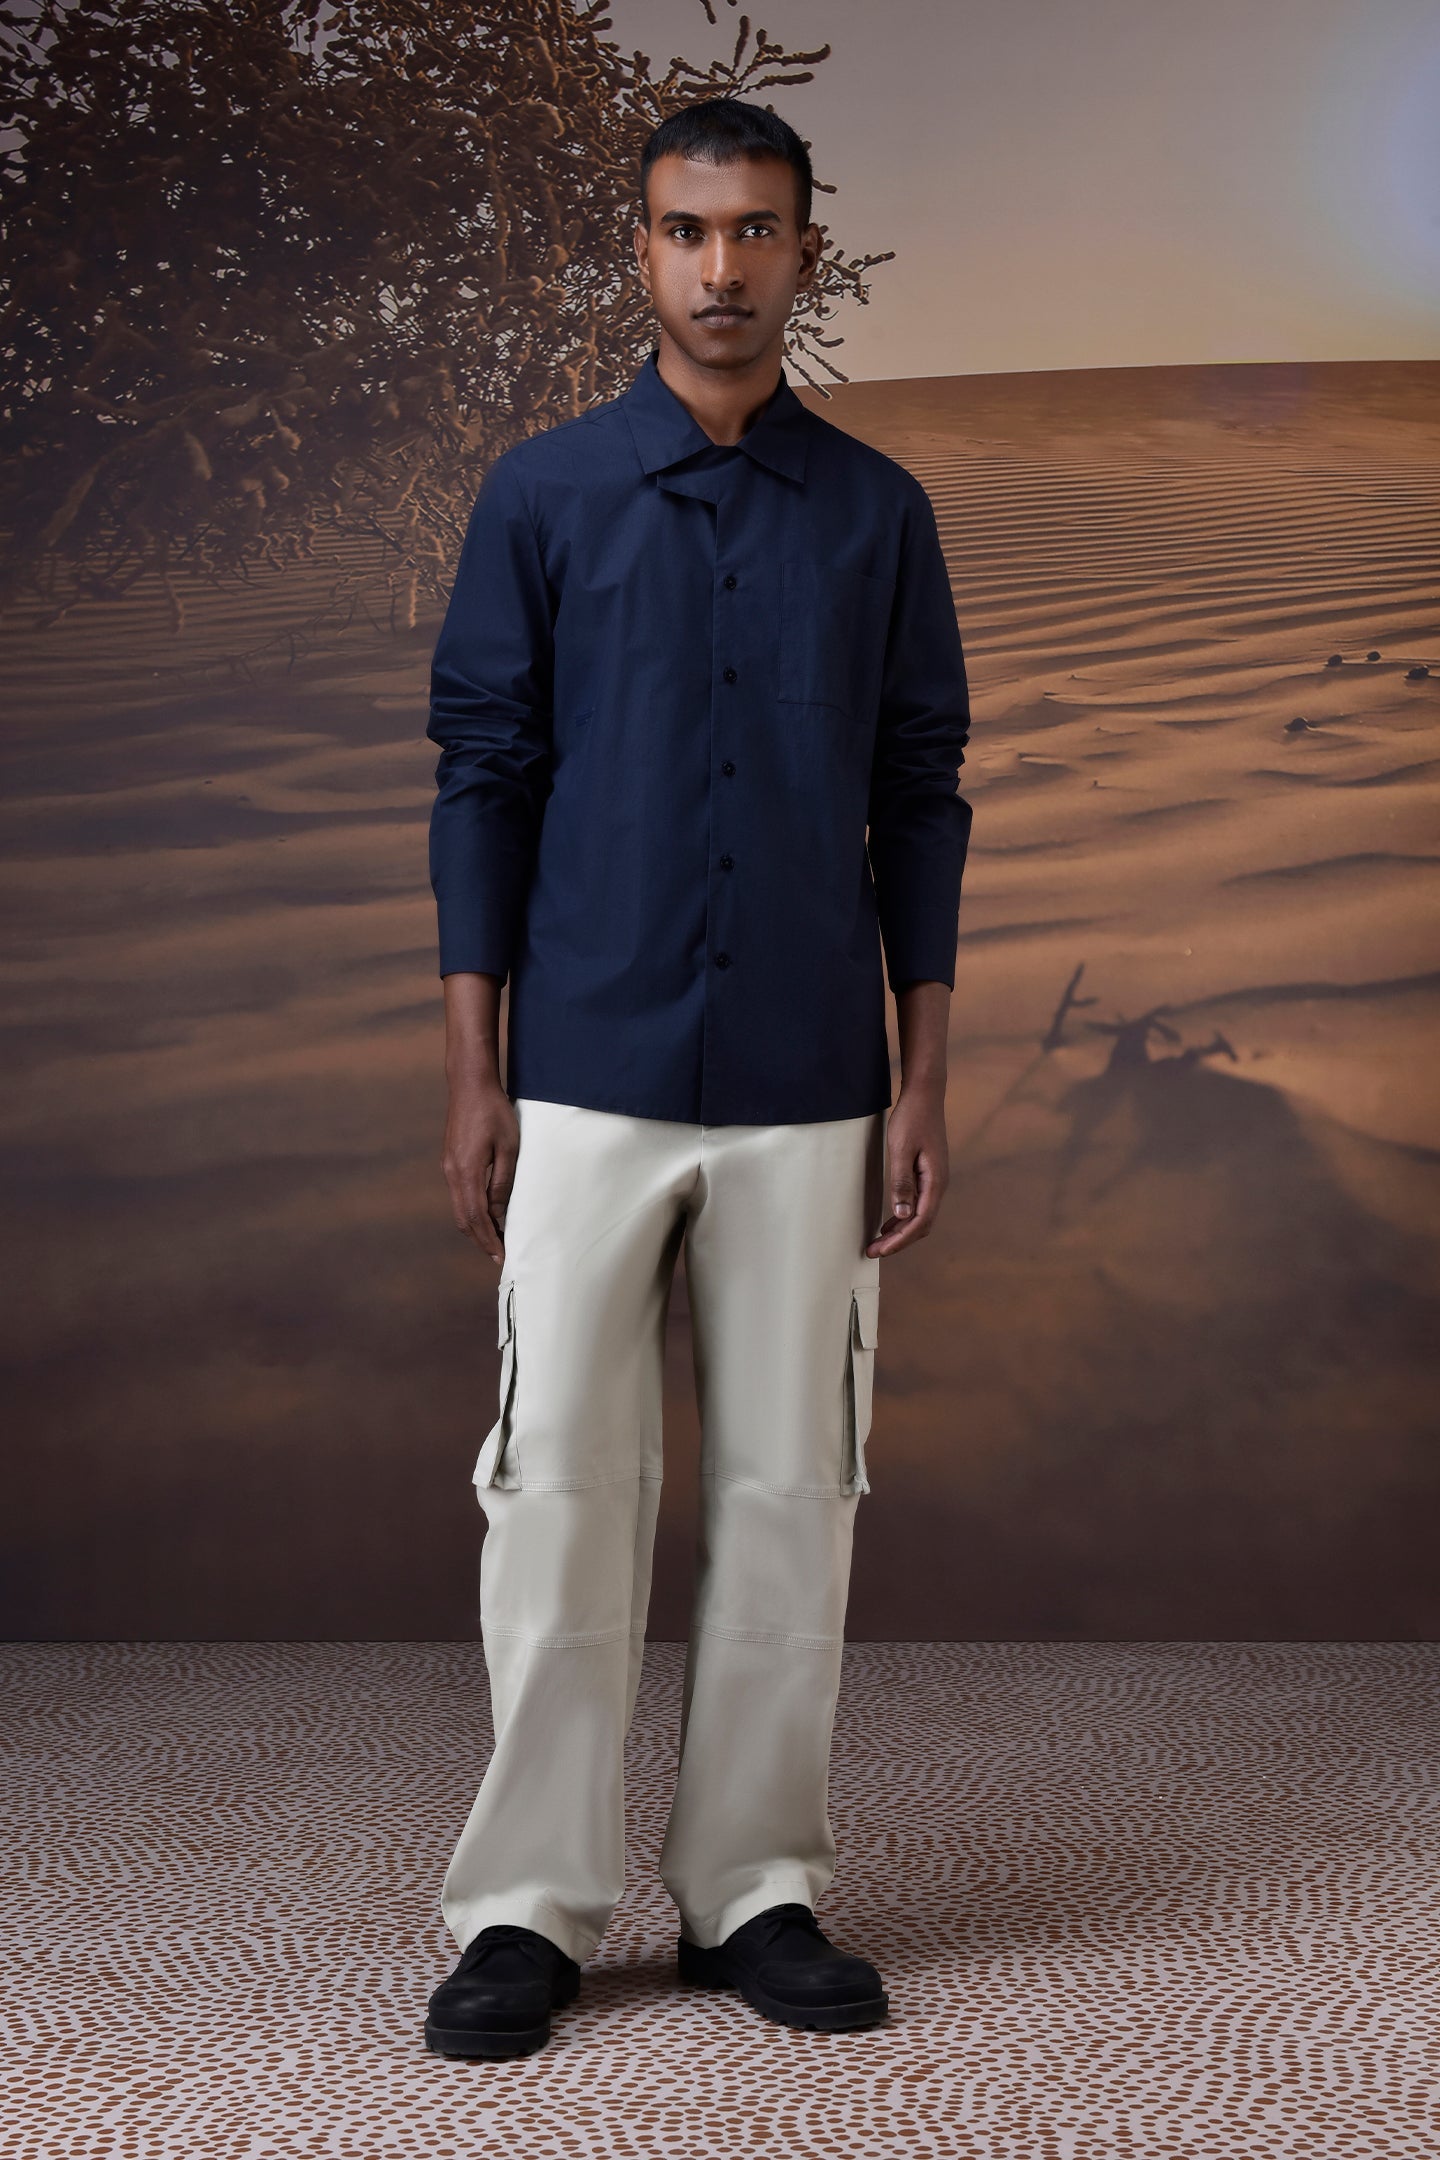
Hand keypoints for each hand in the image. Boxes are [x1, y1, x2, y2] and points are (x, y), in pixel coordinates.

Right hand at [442, 1077, 519, 1263]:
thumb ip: (503, 1181)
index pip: (477, 1217)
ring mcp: (449, 1167)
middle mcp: (453, 1173)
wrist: (469, 1085)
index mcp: (466, 1172)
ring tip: (495, 1238)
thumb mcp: (508, 1147)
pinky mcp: (451, 1160)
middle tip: (498, 1255)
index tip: (501, 1256)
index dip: (489, 1239)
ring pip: (460, 1208)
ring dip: (476, 1226)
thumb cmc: (494, 1112)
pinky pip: (460, 1194)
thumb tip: (500, 1212)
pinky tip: (487, 1212)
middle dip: (481, 1239)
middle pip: (464, 1218)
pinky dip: (472, 1210)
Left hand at [865, 1081, 948, 1257]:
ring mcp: (935, 1179)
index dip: (900, 1240)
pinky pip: (918, 1204)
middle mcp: (938, 1184)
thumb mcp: (900, 1150)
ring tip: (879, 1242)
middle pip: (922, 1224)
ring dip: (901, 1231)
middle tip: (874, 1251)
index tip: (880, 1250)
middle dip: (899, 1241)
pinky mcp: (928, 1174)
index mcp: (935, 1181)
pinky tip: (890, 1222)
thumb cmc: (911, 1119)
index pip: (919, 1222)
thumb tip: (902, 1215)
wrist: (924, 1095)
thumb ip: (902, 1183)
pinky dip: (904, 1217)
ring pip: (920, 1216)